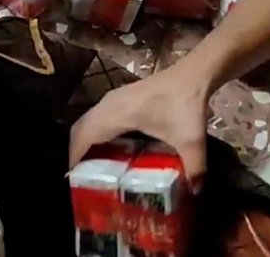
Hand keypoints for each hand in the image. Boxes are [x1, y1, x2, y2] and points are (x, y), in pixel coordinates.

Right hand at [68, 67, 209, 191]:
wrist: (192, 75)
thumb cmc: (185, 104)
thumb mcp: (191, 140)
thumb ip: (193, 169)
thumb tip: (194, 193)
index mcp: (117, 114)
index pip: (83, 135)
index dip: (74, 157)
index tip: (75, 180)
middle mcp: (108, 105)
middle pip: (79, 129)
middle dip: (76, 153)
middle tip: (83, 178)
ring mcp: (112, 99)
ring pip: (87, 122)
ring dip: (84, 143)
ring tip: (92, 168)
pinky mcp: (119, 98)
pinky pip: (97, 118)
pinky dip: (94, 134)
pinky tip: (107, 149)